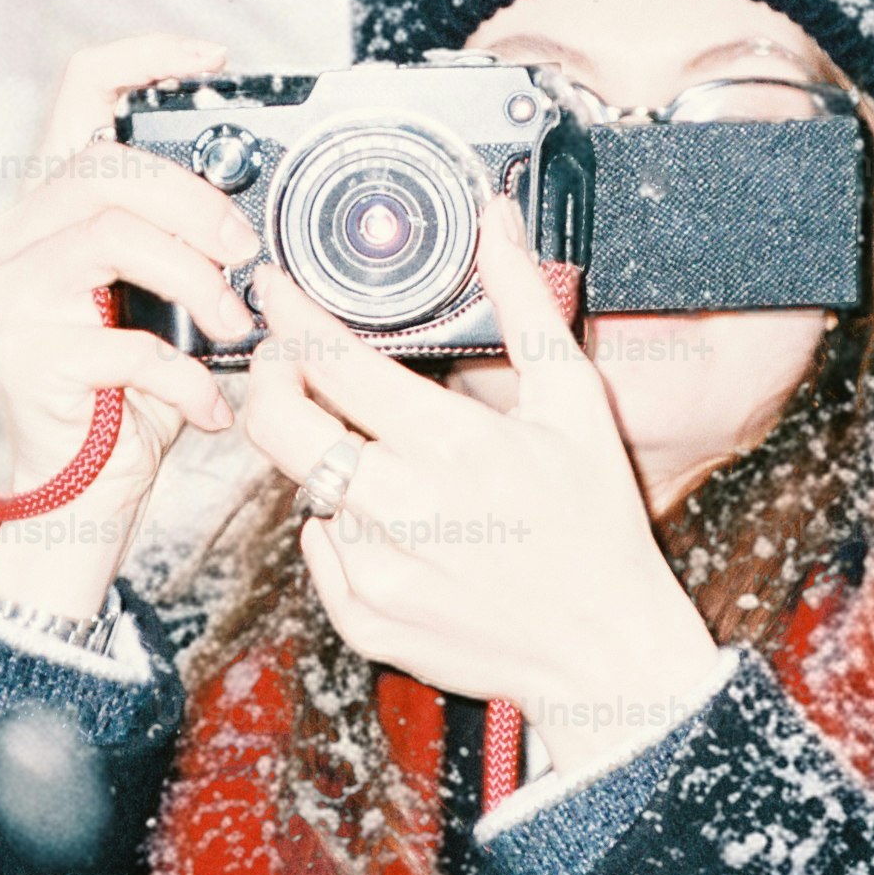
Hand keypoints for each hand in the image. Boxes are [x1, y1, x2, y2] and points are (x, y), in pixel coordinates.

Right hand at [0, 33, 261, 619]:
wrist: (83, 493)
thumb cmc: (131, 394)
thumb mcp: (168, 300)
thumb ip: (188, 242)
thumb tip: (261, 210)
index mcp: (50, 205)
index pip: (77, 90)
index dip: (143, 56)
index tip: (212, 59)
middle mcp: (12, 236)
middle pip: (106, 166)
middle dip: (196, 204)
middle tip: (247, 254)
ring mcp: (7, 293)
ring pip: (112, 235)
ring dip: (196, 283)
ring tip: (233, 329)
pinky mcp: (22, 354)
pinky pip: (125, 340)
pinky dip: (186, 376)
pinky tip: (208, 407)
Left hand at [239, 190, 722, 787]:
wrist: (603, 651)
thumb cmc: (595, 525)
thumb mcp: (575, 403)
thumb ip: (525, 305)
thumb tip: (497, 223)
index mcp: (449, 443)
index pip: (330, 361)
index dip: (291, 315)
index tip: (277, 289)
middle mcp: (400, 505)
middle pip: (277, 422)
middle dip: (270, 376)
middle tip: (290, 361)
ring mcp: (374, 566)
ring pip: (303, 483)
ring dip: (326, 456)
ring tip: (386, 456)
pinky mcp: (361, 616)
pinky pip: (318, 546)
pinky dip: (342, 525)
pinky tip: (398, 523)